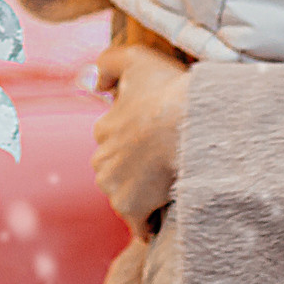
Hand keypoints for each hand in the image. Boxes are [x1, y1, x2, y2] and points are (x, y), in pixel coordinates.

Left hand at [90, 43, 187, 234]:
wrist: (190, 123)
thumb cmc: (167, 90)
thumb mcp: (135, 59)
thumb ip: (108, 63)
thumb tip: (93, 83)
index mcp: (102, 129)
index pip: (115, 142)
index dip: (137, 142)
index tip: (156, 142)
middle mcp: (101, 160)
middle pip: (118, 171)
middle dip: (136, 171)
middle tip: (164, 165)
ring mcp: (113, 187)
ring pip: (125, 196)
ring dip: (143, 196)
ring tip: (168, 188)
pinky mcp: (130, 209)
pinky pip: (138, 224)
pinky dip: (149, 224)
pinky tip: (165, 217)